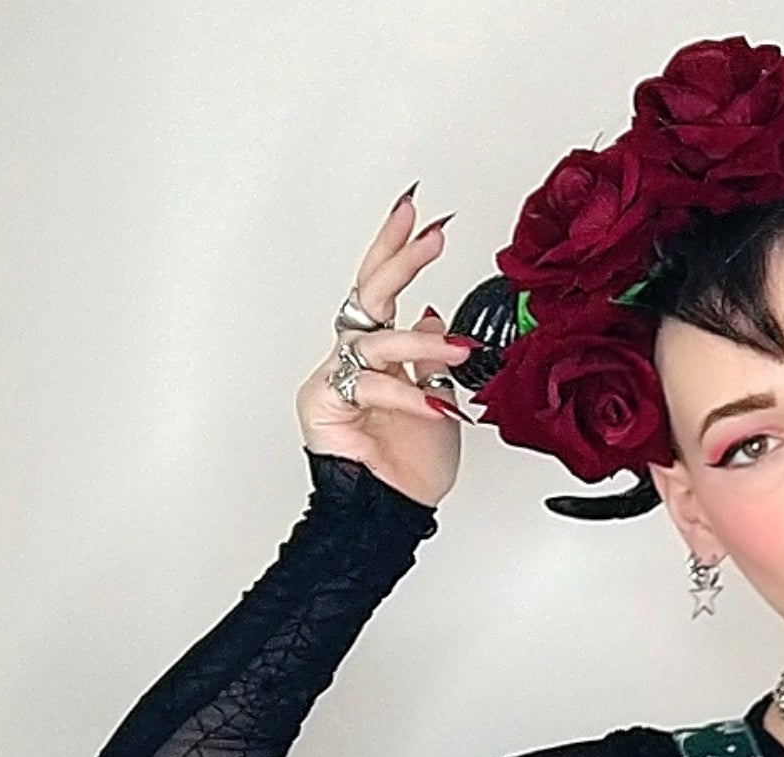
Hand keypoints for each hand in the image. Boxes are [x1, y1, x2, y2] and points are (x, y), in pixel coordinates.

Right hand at [294, 187, 475, 508]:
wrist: (390, 516)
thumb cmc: (411, 470)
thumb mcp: (440, 404)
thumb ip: (433, 361)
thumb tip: (434, 318)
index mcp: (379, 355)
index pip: (383, 289)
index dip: (397, 249)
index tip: (418, 213)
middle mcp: (354, 360)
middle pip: (370, 293)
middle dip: (400, 259)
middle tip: (430, 235)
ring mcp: (335, 378)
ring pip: (378, 340)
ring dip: (424, 344)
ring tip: (460, 351)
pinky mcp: (323, 402)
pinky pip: (370, 384)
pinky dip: (406, 394)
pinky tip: (434, 405)